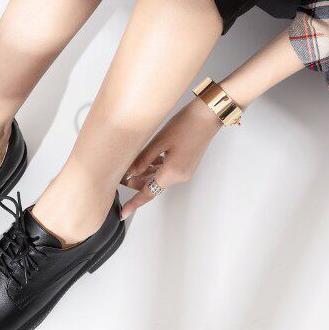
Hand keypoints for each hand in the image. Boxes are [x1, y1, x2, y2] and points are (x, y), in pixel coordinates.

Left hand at [120, 98, 222, 216]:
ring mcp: (184, 170)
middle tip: (120, 176)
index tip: (124, 213)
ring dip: (145, 174)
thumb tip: (129, 173)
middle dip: (136, 183)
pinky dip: (155, 168)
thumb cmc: (187, 125)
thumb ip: (143, 160)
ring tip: (130, 167)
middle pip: (152, 185)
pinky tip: (147, 160)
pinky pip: (167, 171)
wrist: (208, 116)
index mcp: (173, 173)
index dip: (134, 203)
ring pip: (159, 178)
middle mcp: (180, 176)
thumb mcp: (159, 142)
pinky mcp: (186, 164)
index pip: (148, 193)